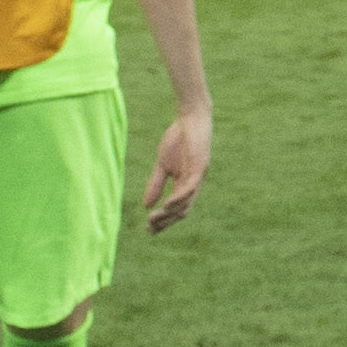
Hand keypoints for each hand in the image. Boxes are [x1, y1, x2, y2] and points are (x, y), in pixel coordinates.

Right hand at [137, 103, 211, 233]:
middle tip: (149, 228)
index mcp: (186, 184)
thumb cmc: (178, 139)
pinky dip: (179, 198)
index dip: (164, 221)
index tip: (148, 230)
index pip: (177, 209)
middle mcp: (194, 184)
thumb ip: (156, 184)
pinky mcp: (200, 166)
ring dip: (170, 213)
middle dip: (166, 222)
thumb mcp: (163, 164)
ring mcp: (198, 176)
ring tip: (154, 219)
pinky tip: (167, 205)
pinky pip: (190, 188)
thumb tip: (146, 206)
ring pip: (187, 203)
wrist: (190, 117)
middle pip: (182, 211)